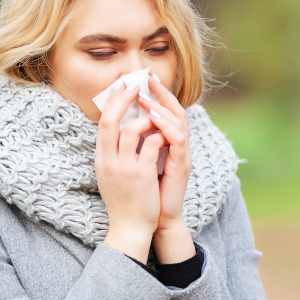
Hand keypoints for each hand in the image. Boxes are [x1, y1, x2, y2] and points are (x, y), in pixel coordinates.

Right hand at [96, 82, 165, 262]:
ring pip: (132, 130)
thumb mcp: (111, 173)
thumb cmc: (124, 200)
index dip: (113, 102)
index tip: (124, 86)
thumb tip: (122, 127)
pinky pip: (151, 145)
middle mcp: (109, 161)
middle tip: (137, 85)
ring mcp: (125, 167)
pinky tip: (166, 135)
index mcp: (101, 159)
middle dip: (124, 99)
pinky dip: (159, 135)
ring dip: (146, 119)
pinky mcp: (142, 175)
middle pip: (111, 120)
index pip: (103, 123)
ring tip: (155, 117)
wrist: (130, 228)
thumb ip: (114, 152)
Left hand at [138, 74, 195, 262]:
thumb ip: (132, 143)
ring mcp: (182, 155)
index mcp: (166, 143)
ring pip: (179, 121)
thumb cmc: (142, 192)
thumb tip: (117, 124)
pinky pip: (178, 139)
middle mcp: (177, 146)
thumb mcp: (134, 161)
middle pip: (176, 110)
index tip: (141, 79)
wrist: (150, 220)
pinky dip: (166, 126)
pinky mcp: (182, 165)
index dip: (155, 94)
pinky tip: (153, 118)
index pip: (164, 111)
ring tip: (145, 97)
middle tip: (147, 78)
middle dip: (161, 92)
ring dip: (162, 106)